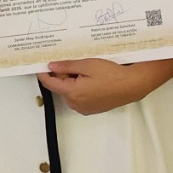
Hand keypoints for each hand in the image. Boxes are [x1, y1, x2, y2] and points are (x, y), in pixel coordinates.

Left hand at [39, 57, 155, 115]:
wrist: (131, 85)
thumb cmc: (112, 75)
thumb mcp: (87, 65)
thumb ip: (66, 66)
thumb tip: (52, 67)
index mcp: (72, 93)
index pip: (50, 84)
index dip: (44, 74)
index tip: (41, 67)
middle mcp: (76, 104)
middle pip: (61, 88)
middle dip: (63, 76)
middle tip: (73, 63)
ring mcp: (84, 108)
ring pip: (70, 92)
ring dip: (73, 82)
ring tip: (87, 71)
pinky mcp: (91, 109)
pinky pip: (80, 98)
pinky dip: (81, 89)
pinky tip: (92, 80)